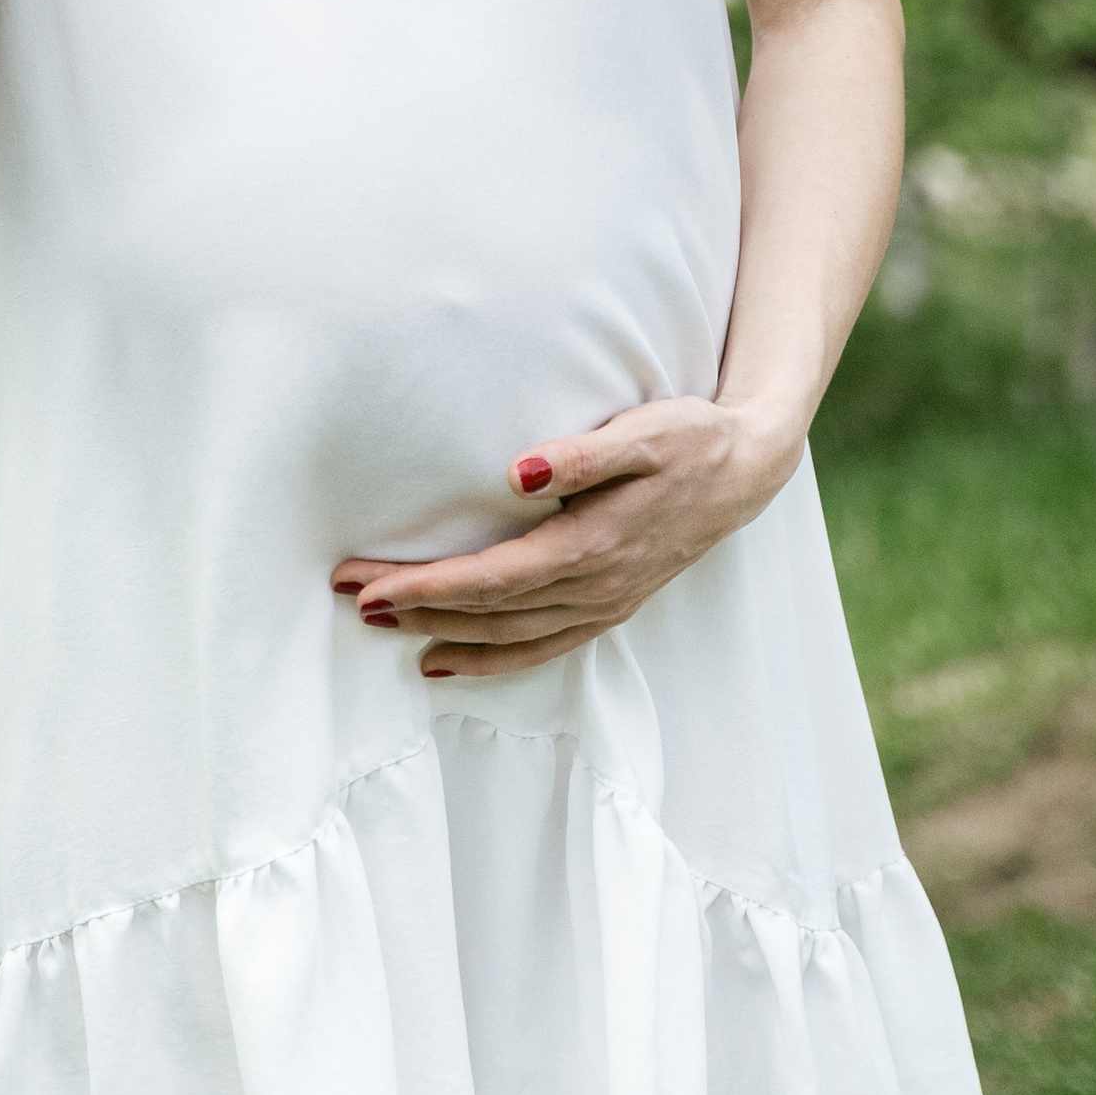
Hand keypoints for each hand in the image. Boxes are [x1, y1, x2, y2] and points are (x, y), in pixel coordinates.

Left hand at [329, 397, 801, 678]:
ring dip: (440, 635)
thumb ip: (581, 455)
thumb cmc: (688, 440)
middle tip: (348, 596)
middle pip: (488, 611)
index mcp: (594, 545)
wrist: (747, 470)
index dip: (427, 586)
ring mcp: (603, 604)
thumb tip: (517, 472)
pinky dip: (488, 662)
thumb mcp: (643, 432)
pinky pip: (539, 649)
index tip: (369, 582)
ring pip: (508, 638)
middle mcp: (595, 586)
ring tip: (379, 627)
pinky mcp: (609, 607)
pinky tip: (442, 662)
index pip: (492, 577)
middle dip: (414, 607)